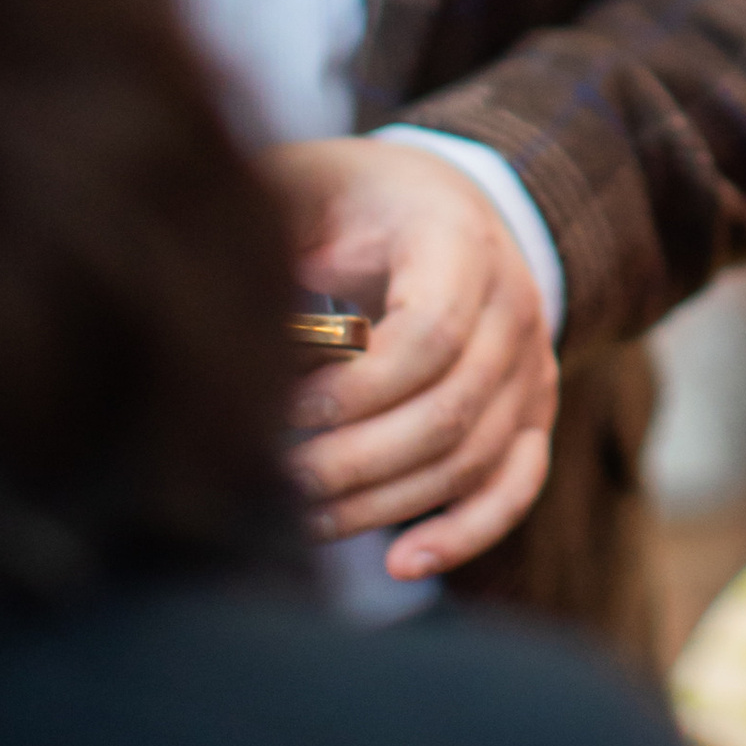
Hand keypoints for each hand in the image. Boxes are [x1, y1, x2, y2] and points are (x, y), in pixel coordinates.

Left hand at [270, 135, 558, 580]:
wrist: (444, 204)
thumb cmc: (357, 198)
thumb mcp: (313, 180)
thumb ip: (270, 213)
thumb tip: (214, 272)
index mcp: (461, 243)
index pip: (429, 335)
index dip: (355, 389)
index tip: (281, 409)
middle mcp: (513, 307)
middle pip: (449, 411)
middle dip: (354, 461)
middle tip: (274, 481)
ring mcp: (531, 366)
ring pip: (473, 460)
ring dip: (386, 504)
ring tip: (304, 519)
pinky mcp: (530, 414)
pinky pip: (515, 486)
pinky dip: (465, 533)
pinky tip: (402, 565)